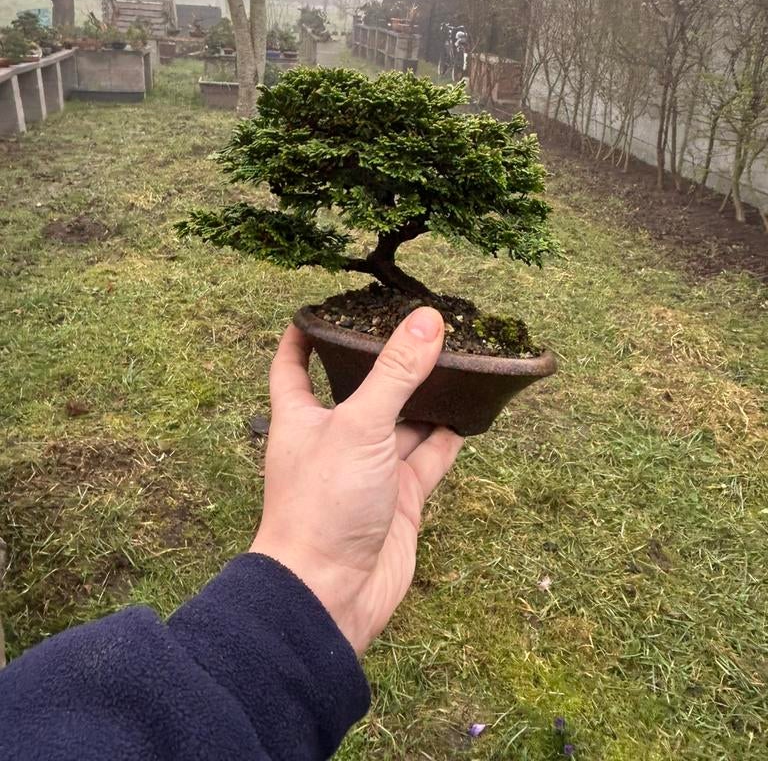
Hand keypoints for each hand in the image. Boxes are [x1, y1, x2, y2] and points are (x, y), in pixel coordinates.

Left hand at [251, 307, 463, 654]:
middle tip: (416, 327)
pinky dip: (447, 438)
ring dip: (424, 397)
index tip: (323, 307)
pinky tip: (469, 414)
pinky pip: (427, 459)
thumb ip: (395, 373)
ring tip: (455, 359)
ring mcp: (369, 470)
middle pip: (360, 389)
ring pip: (401, 422)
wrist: (330, 594)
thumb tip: (427, 320)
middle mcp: (335, 438)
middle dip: (384, 363)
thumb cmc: (322, 505)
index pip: (294, 363)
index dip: (304, 334)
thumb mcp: (359, 425)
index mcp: (302, 416)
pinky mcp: (400, 499)